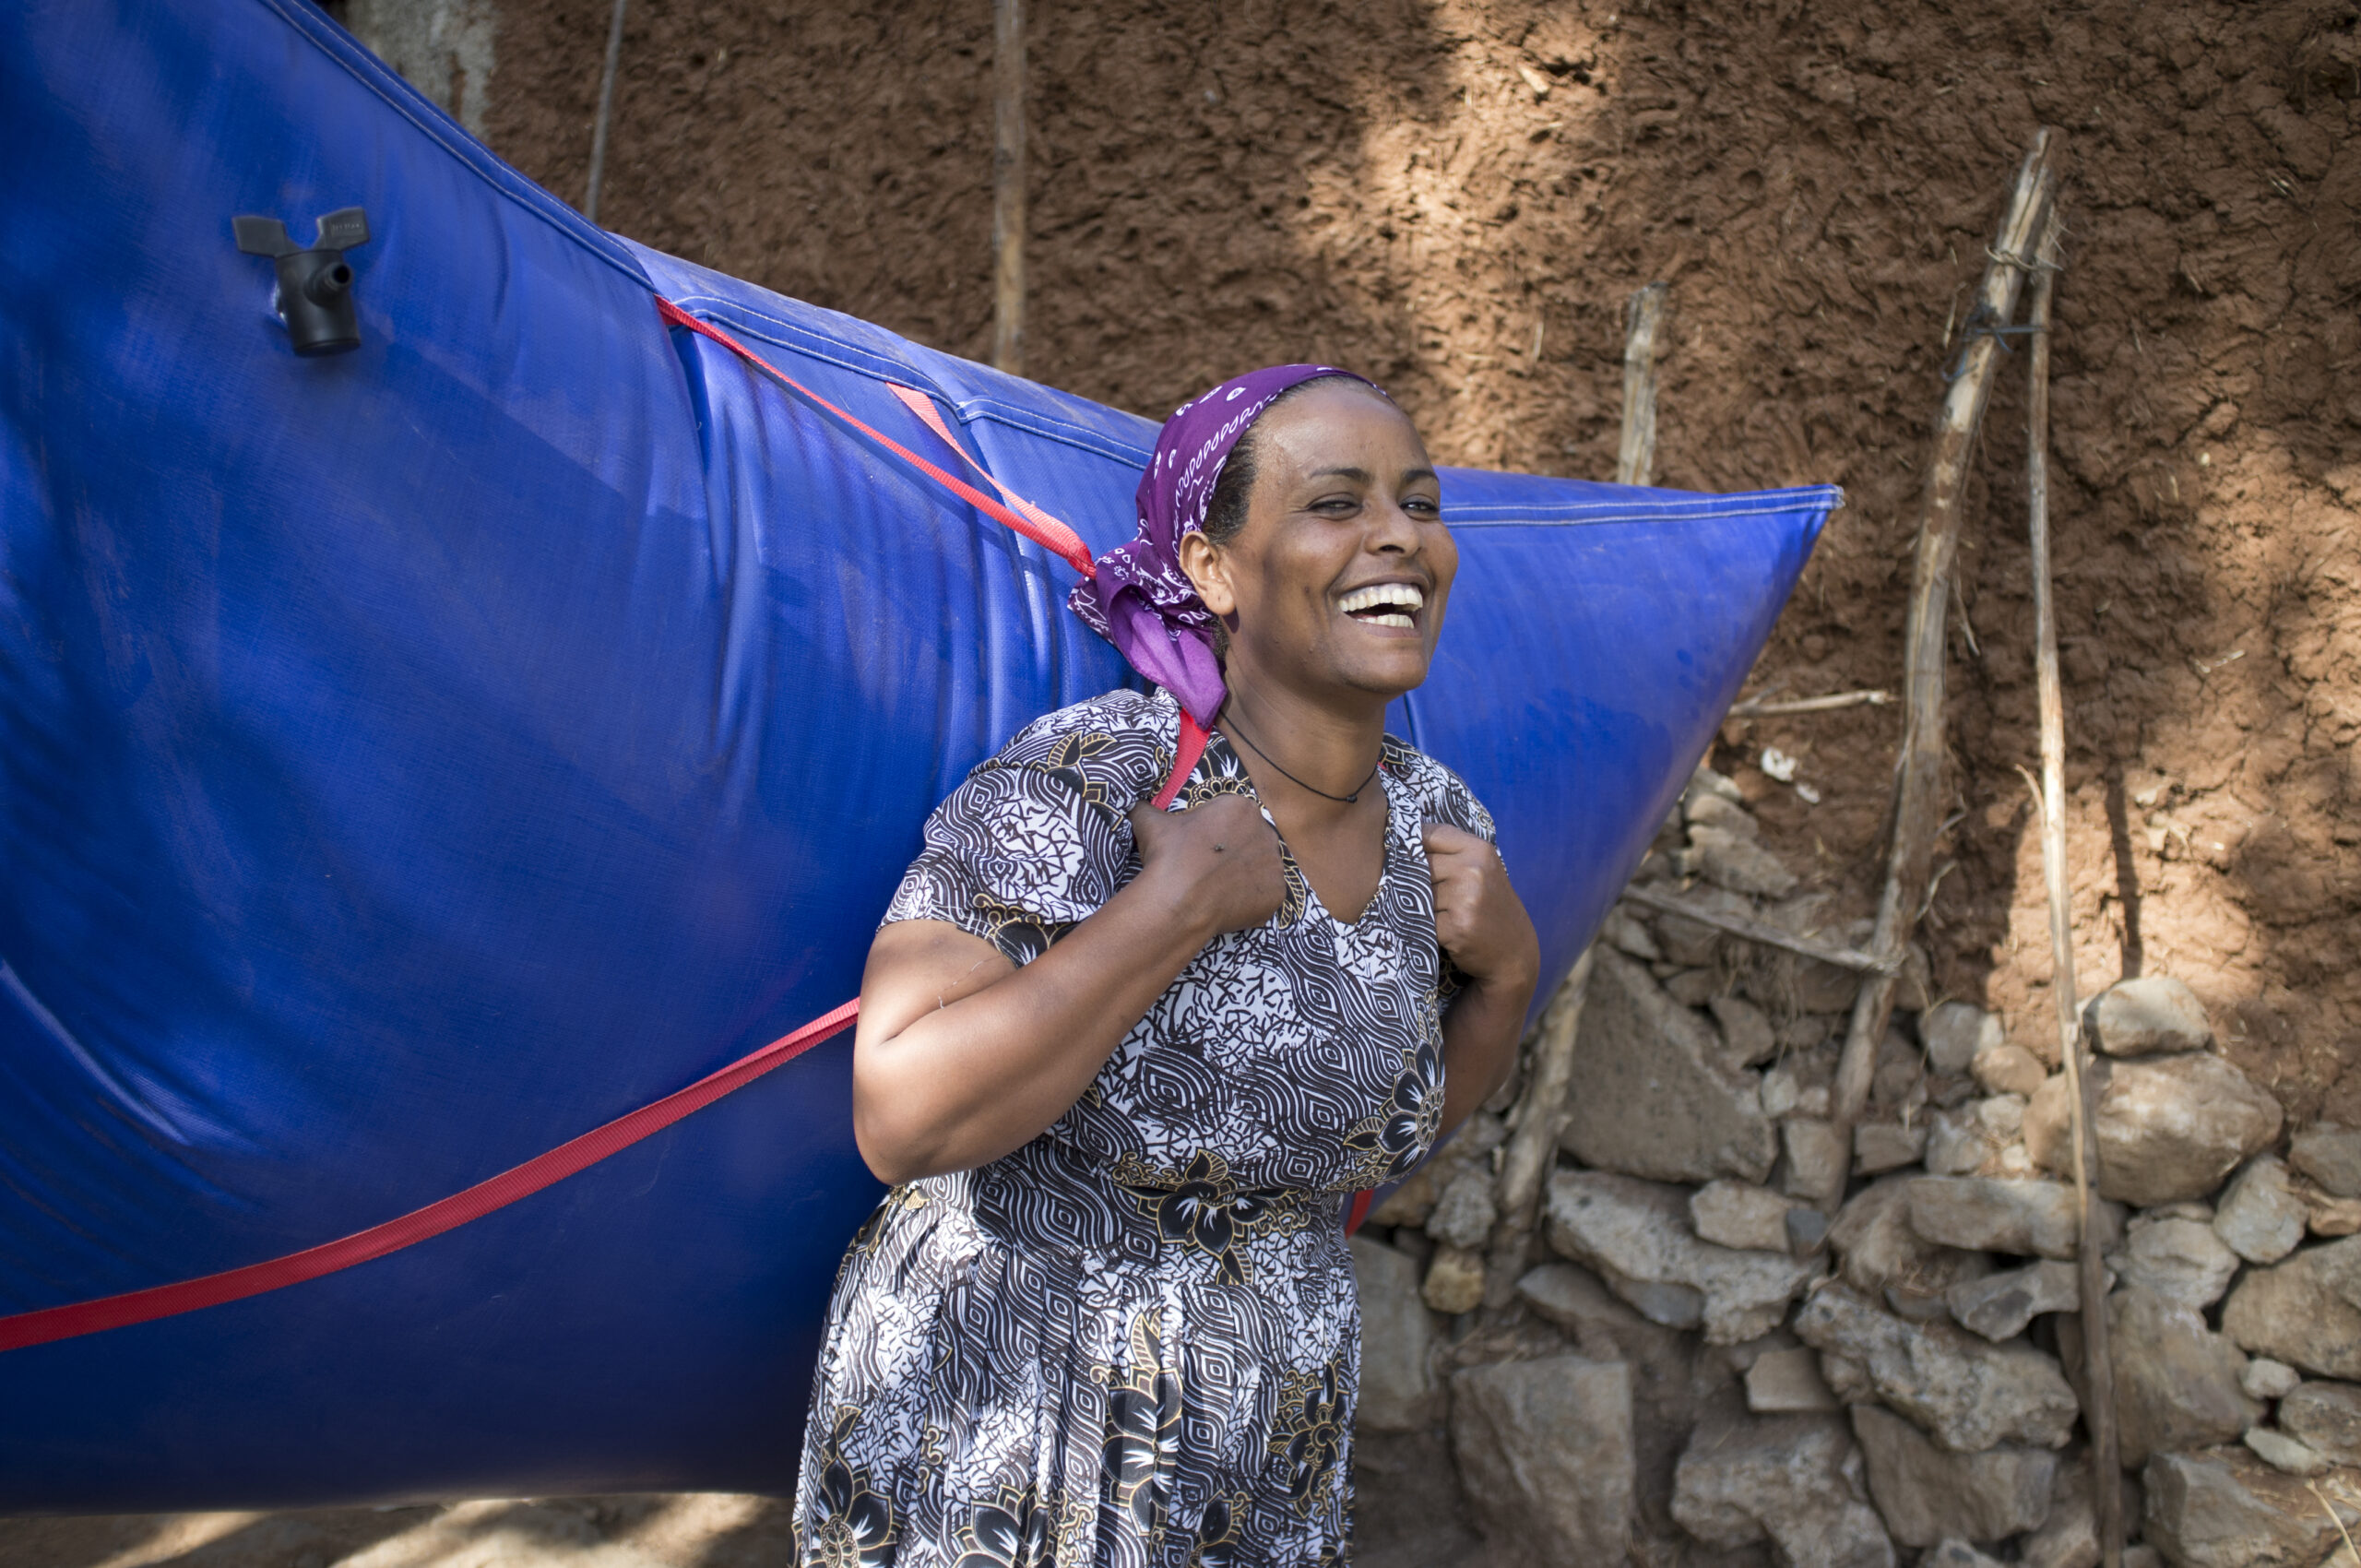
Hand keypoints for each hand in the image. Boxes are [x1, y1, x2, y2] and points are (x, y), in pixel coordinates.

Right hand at [1130, 793, 1285, 936]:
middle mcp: (1265, 831)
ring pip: (1260, 867)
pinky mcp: (1277, 893)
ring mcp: (1274, 864)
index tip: (1199, 848)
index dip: (1214, 833)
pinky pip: (1266, 895)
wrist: (1179, 900)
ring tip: (1218, 888)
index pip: (1232, 817)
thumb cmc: (1168, 856)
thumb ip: (1145, 808)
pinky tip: (1230, 904)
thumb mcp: (1150, 822)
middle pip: (1250, 840)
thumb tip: (1135, 804)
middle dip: (1233, 852)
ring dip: (1244, 875)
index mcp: (1240, 807)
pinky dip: (1252, 900)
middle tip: (1208, 870)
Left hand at [1422, 823, 1538, 991]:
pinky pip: (1421, 919)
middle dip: (1416, 880)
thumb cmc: (1490, 907)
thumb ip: (1450, 852)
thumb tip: (1402, 839)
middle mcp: (1473, 870)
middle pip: (1418, 864)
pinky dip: (1425, 926)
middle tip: (1432, 895)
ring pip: (1417, 892)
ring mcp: (1465, 899)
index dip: (1413, 844)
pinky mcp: (1456, 927)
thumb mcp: (1481, 869)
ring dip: (1421, 905)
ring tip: (1443, 914)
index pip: (1430, 834)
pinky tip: (1444, 930)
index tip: (1408, 856)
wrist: (1514, 952)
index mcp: (1479, 850)